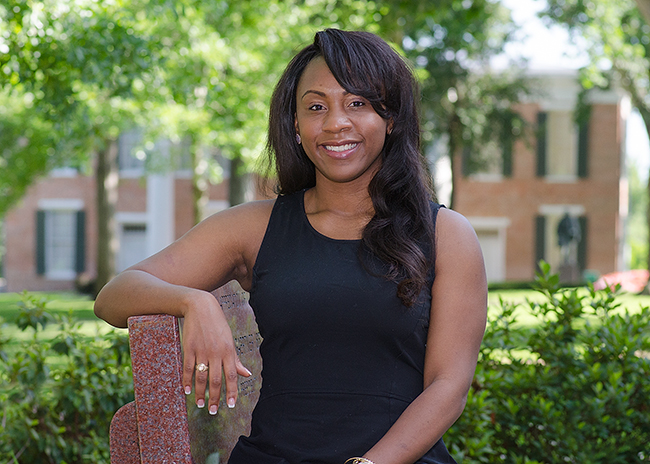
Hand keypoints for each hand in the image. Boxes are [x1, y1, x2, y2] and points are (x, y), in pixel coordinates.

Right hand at [181, 290, 250, 413]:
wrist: (201, 307)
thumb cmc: (218, 325)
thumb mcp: (230, 340)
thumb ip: (236, 359)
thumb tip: (247, 374)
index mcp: (228, 351)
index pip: (231, 375)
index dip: (231, 391)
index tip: (230, 405)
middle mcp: (216, 352)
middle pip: (215, 380)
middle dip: (214, 398)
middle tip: (212, 411)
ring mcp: (202, 351)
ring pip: (201, 377)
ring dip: (200, 393)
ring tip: (200, 404)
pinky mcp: (189, 348)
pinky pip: (188, 368)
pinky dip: (187, 380)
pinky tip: (187, 390)